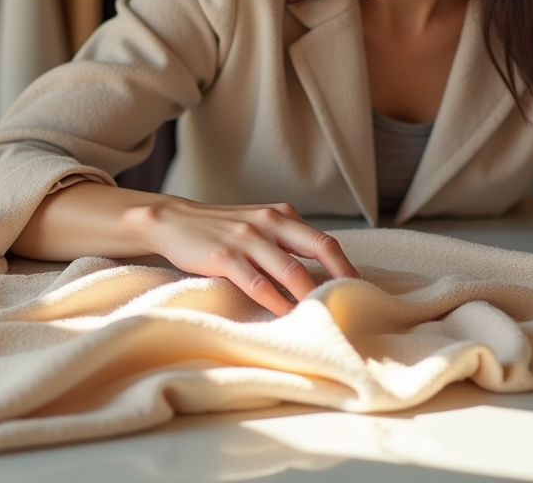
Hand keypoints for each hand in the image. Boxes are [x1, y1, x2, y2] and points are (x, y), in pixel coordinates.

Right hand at [128, 198, 359, 315]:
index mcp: (281, 215)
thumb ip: (287, 240)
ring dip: (309, 296)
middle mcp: (269, 222)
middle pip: (320, 248)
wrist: (174, 220)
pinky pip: (257, 283)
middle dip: (340, 278)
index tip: (359, 288)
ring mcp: (247, 238)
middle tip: (351, 304)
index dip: (345, 266)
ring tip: (323, 317)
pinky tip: (284, 315)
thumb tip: (321, 269)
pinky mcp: (224, 257)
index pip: (325, 240)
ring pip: (291, 270)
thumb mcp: (258, 224)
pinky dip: (275, 302)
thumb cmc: (221, 228)